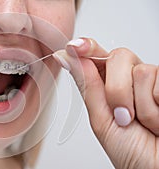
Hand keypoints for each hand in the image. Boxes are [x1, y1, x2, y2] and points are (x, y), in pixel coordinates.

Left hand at [54, 38, 158, 168]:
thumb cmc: (130, 152)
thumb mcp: (101, 119)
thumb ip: (87, 86)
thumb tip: (67, 57)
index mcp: (108, 87)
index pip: (97, 57)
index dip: (87, 48)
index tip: (74, 47)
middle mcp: (131, 81)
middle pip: (118, 57)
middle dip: (116, 89)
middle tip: (123, 116)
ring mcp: (153, 83)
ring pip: (141, 70)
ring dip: (139, 106)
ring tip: (144, 123)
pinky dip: (155, 108)